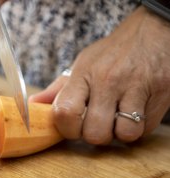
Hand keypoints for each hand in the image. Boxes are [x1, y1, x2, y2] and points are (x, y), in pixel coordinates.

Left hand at [30, 6, 169, 144]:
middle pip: (94, 133)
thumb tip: (32, 106)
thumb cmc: (113, 53)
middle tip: (99, 124)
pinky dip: (139, 129)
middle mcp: (107, 80)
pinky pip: (145, 130)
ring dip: (119, 134)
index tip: (74, 127)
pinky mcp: (160, 94)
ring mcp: (135, 87)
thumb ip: (58, 89)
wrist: (154, 31)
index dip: (68, 129)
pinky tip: (136, 112)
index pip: (64, 113)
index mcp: (83, 74)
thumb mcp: (82, 64)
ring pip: (123, 135)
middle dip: (95, 136)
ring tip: (118, 119)